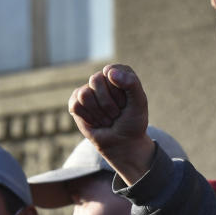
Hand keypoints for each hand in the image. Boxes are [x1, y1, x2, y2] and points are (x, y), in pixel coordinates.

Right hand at [68, 64, 154, 183]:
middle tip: (117, 113)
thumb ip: (131, 83)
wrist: (123, 143)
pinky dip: (90, 118)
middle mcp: (103, 78)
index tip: (127, 103)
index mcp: (120, 73)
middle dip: (108, 103)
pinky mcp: (76, 102)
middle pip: (95, 80)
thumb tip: (108, 72)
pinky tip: (97, 122)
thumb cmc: (133, 122)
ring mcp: (88, 90)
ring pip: (85, 94)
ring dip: (100, 113)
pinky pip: (76, 106)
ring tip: (108, 119)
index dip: (120, 91)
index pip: (111, 71)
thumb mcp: (139, 103)